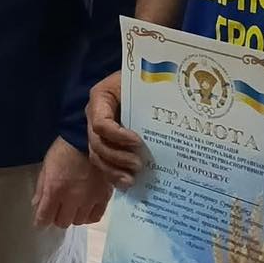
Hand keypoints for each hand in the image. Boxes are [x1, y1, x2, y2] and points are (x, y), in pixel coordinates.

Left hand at [32, 137, 110, 227]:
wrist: (87, 139)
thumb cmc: (63, 150)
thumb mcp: (46, 166)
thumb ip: (41, 188)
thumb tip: (36, 205)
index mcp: (55, 189)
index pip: (44, 218)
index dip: (41, 221)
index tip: (42, 219)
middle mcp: (72, 198)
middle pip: (62, 222)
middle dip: (57, 217)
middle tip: (58, 208)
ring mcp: (90, 198)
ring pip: (78, 221)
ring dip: (73, 215)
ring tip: (73, 205)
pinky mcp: (104, 196)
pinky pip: (95, 216)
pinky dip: (88, 215)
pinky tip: (86, 207)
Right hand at [86, 70, 146, 187]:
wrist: (143, 82)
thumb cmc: (145, 78)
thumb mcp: (143, 78)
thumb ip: (147, 91)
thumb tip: (169, 108)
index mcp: (101, 98)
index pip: (100, 122)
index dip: (117, 135)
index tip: (137, 141)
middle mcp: (95, 116)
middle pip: (97, 143)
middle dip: (117, 157)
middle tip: (138, 164)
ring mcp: (98, 132)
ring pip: (98, 157)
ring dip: (114, 170)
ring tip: (132, 179)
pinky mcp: (107, 145)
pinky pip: (103, 164)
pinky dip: (114, 176)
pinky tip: (128, 184)